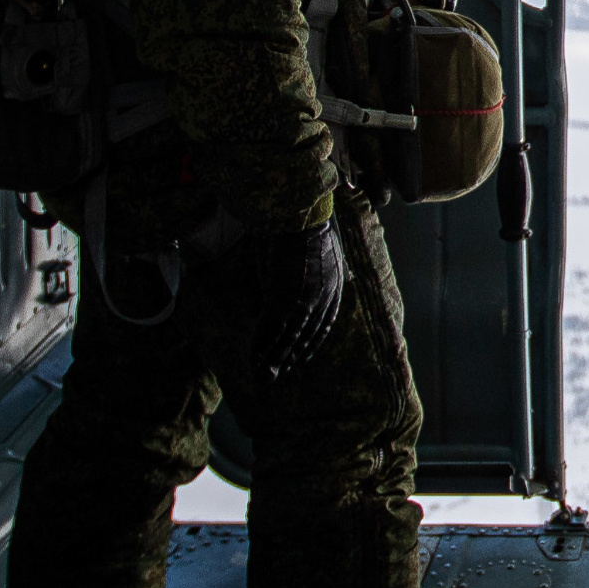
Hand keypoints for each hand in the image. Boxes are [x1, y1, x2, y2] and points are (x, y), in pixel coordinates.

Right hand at [232, 219, 344, 382]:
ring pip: (288, 336)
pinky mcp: (284, 294)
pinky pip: (271, 326)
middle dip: (289, 358)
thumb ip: (320, 270)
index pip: (324, 325)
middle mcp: (323, 297)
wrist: (301, 209)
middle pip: (305, 336)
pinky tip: (254, 356)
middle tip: (275, 377)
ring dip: (273, 358)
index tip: (300, 358)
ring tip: (262, 376)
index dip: (310, 344)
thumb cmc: (307, 223)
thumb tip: (322, 279)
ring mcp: (305, 297)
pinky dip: (261, 343)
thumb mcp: (321, 250)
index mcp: (334, 286)